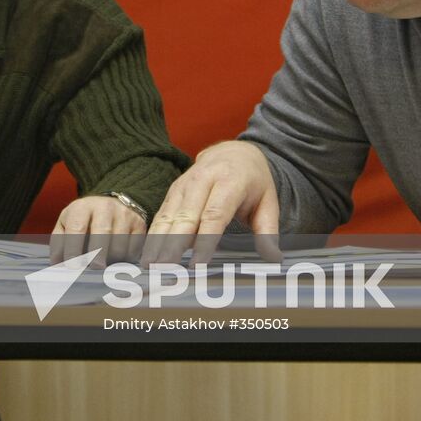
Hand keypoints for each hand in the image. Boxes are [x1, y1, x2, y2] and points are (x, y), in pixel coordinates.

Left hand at [50, 194, 147, 265]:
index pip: (77, 228)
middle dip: (97, 254)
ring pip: (120, 245)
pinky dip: (126, 259)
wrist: (111, 203)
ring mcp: (124, 215)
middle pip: (103, 233)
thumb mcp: (67, 223)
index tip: (73, 266)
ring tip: (105, 261)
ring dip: (111, 260)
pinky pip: (134, 249)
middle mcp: (105, 207)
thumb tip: (57, 264)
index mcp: (82, 207)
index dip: (73, 249)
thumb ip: (59, 242)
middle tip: (94, 267)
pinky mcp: (140, 224)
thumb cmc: (84, 219)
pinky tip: (118, 258)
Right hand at [142, 140, 280, 265]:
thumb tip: (273, 258)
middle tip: (166, 267)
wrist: (233, 152)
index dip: (205, 240)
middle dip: (174, 243)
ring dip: (158, 240)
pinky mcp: (173, 190)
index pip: (215, 214)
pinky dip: (153, 234)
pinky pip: (162, 214)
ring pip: (169, 215)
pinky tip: (147, 252)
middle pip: (186, 216)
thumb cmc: (252, 181)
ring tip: (150, 264)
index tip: (197, 263)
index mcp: (230, 180)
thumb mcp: (268, 202)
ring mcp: (184, 184)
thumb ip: (268, 231)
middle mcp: (203, 179)